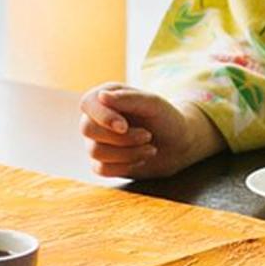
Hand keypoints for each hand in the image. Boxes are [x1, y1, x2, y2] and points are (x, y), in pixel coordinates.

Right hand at [79, 85, 224, 178]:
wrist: (177, 144)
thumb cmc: (165, 118)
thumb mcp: (153, 103)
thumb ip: (129, 98)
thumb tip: (101, 96)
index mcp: (104, 97)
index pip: (87, 104)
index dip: (102, 117)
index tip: (124, 126)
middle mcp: (95, 118)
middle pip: (87, 129)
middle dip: (121, 137)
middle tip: (147, 136)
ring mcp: (96, 141)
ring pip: (95, 151)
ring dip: (127, 152)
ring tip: (150, 148)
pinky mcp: (102, 162)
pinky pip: (101, 169)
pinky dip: (124, 166)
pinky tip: (140, 158)